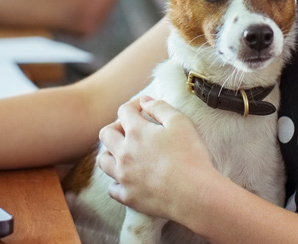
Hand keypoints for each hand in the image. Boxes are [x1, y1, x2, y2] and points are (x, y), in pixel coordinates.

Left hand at [97, 96, 216, 218]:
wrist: (195, 194)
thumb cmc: (191, 156)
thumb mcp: (180, 123)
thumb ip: (160, 107)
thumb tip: (145, 100)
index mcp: (136, 132)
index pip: (124, 111)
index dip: (133, 105)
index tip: (143, 108)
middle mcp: (124, 153)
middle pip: (106, 134)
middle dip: (115, 128)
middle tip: (130, 131)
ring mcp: (123, 176)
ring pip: (103, 161)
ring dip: (110, 153)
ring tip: (124, 154)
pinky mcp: (128, 196)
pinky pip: (113, 188)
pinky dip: (117, 182)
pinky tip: (128, 179)